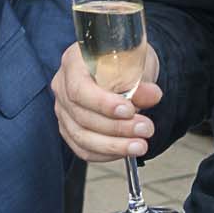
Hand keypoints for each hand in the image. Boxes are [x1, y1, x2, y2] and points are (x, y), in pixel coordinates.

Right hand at [52, 41, 155, 161]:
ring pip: (82, 137)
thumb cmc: (126, 58)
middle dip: (117, 128)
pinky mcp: (69, 129)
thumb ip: (140, 80)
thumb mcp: (137, 61)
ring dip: (114, 145)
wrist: (124, 66)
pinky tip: (126, 151)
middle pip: (82, 116)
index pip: (79, 89)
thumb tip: (151, 95)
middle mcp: (62, 86)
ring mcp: (63, 110)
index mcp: (73, 62)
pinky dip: (106, 154)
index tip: (129, 111)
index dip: (103, 104)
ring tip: (140, 145)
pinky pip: (83, 149)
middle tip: (145, 129)